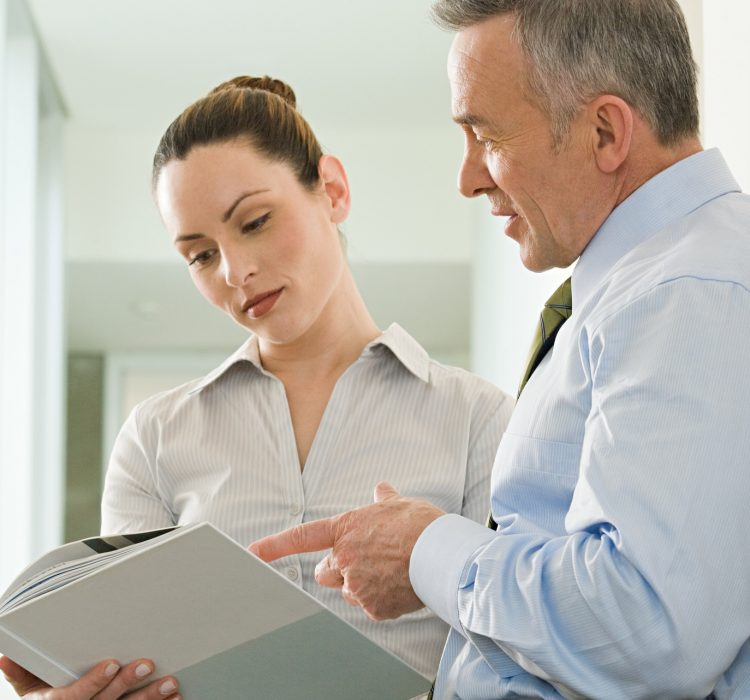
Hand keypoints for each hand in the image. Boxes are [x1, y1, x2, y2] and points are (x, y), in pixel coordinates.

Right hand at [0, 656, 179, 699]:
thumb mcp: (29, 689)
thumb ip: (21, 672)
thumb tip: (5, 654)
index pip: (77, 697)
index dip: (95, 682)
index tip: (112, 663)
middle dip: (128, 684)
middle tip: (148, 663)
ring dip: (151, 699)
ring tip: (170, 683)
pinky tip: (176, 698)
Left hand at [249, 481, 444, 619]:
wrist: (442, 554)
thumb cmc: (421, 525)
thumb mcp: (399, 504)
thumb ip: (383, 499)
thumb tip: (381, 489)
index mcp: (346, 530)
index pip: (301, 537)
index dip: (274, 545)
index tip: (253, 552)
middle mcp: (345, 558)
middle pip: (326, 571)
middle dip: (338, 569)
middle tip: (366, 560)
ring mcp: (356, 585)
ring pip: (348, 590)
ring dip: (361, 584)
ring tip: (391, 571)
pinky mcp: (373, 607)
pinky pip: (370, 605)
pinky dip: (381, 599)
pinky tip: (399, 585)